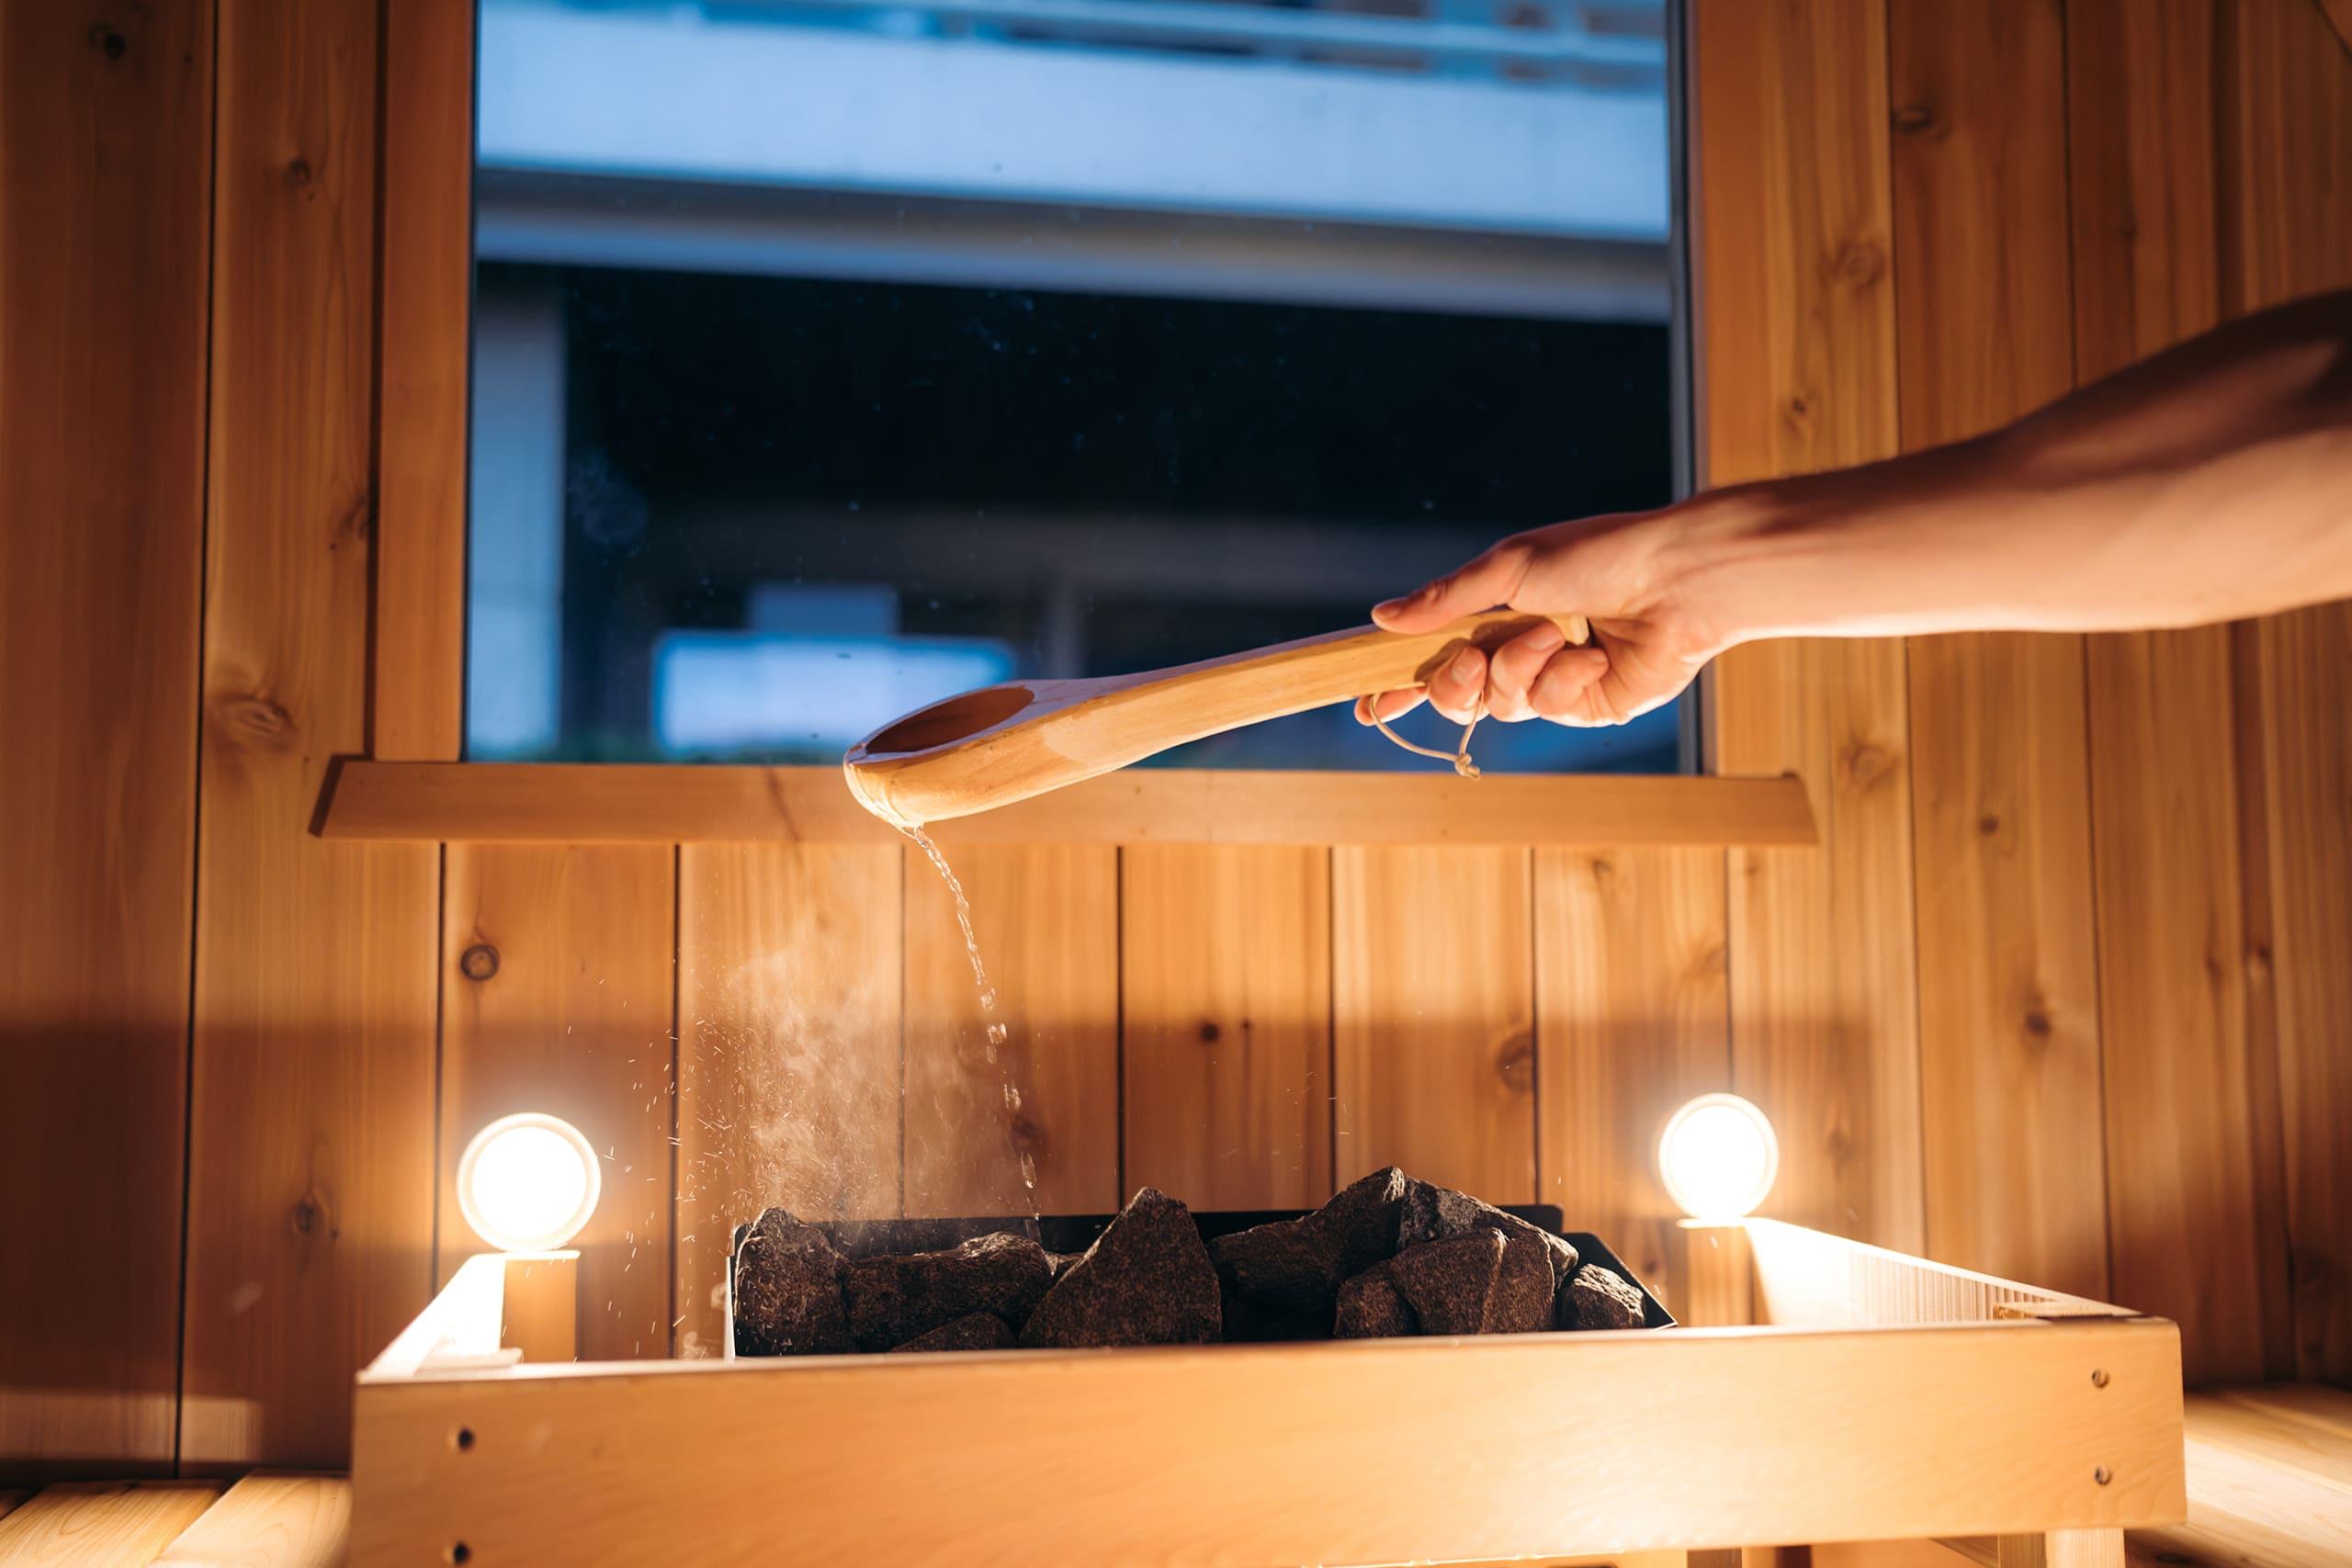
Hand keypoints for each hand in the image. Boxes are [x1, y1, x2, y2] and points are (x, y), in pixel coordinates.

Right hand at [1357, 508, 1721, 729]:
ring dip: (1519, 669)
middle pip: (1457, 692)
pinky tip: (1593, 657)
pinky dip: (1563, 680)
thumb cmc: (1597, 556)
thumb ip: (1445, 599)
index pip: (1434, 652)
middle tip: (1470, 663)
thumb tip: (1381, 617)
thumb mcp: (1511, 567)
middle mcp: (1519, 648)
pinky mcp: (1587, 706)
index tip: (1368, 704)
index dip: (1400, 682)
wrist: (1675, 579)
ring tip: (1553, 635)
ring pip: (1499, 703)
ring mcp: (1552, 680)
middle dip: (1454, 682)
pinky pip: (1547, 707)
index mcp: (1495, 611)